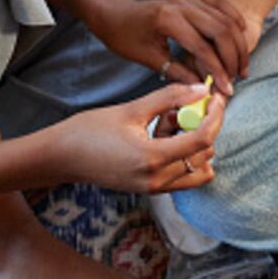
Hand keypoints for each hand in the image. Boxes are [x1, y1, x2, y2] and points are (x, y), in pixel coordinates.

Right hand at [52, 82, 226, 192]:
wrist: (62, 157)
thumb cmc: (90, 131)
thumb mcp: (132, 109)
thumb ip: (169, 98)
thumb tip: (200, 89)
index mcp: (152, 158)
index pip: (202, 140)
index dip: (215, 116)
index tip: (215, 98)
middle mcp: (156, 179)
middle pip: (204, 154)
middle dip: (201, 127)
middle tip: (180, 107)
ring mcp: (154, 188)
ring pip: (197, 169)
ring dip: (192, 144)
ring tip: (165, 123)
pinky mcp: (150, 189)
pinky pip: (182, 175)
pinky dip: (182, 155)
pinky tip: (160, 135)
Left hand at [93, 0, 247, 94]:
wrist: (114, 13)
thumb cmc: (125, 36)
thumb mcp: (148, 59)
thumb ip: (177, 72)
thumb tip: (202, 88)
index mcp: (169, 20)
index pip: (203, 48)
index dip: (217, 72)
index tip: (226, 90)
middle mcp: (183, 6)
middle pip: (222, 31)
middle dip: (234, 58)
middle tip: (237, 79)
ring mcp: (190, 0)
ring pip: (226, 19)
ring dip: (238, 43)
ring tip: (241, 66)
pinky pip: (221, 5)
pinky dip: (234, 18)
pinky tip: (242, 34)